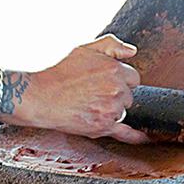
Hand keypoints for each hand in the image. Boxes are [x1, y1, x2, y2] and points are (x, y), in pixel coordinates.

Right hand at [8, 34, 148, 143]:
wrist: (39, 96)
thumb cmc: (58, 72)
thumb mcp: (83, 49)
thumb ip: (110, 45)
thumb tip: (132, 51)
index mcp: (114, 70)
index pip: (133, 78)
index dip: (121, 79)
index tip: (106, 82)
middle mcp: (116, 90)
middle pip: (129, 96)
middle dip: (116, 94)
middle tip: (93, 93)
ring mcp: (111, 109)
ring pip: (122, 111)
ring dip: (112, 110)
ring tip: (89, 105)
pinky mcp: (103, 126)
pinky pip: (126, 133)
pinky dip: (136, 136)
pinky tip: (145, 137)